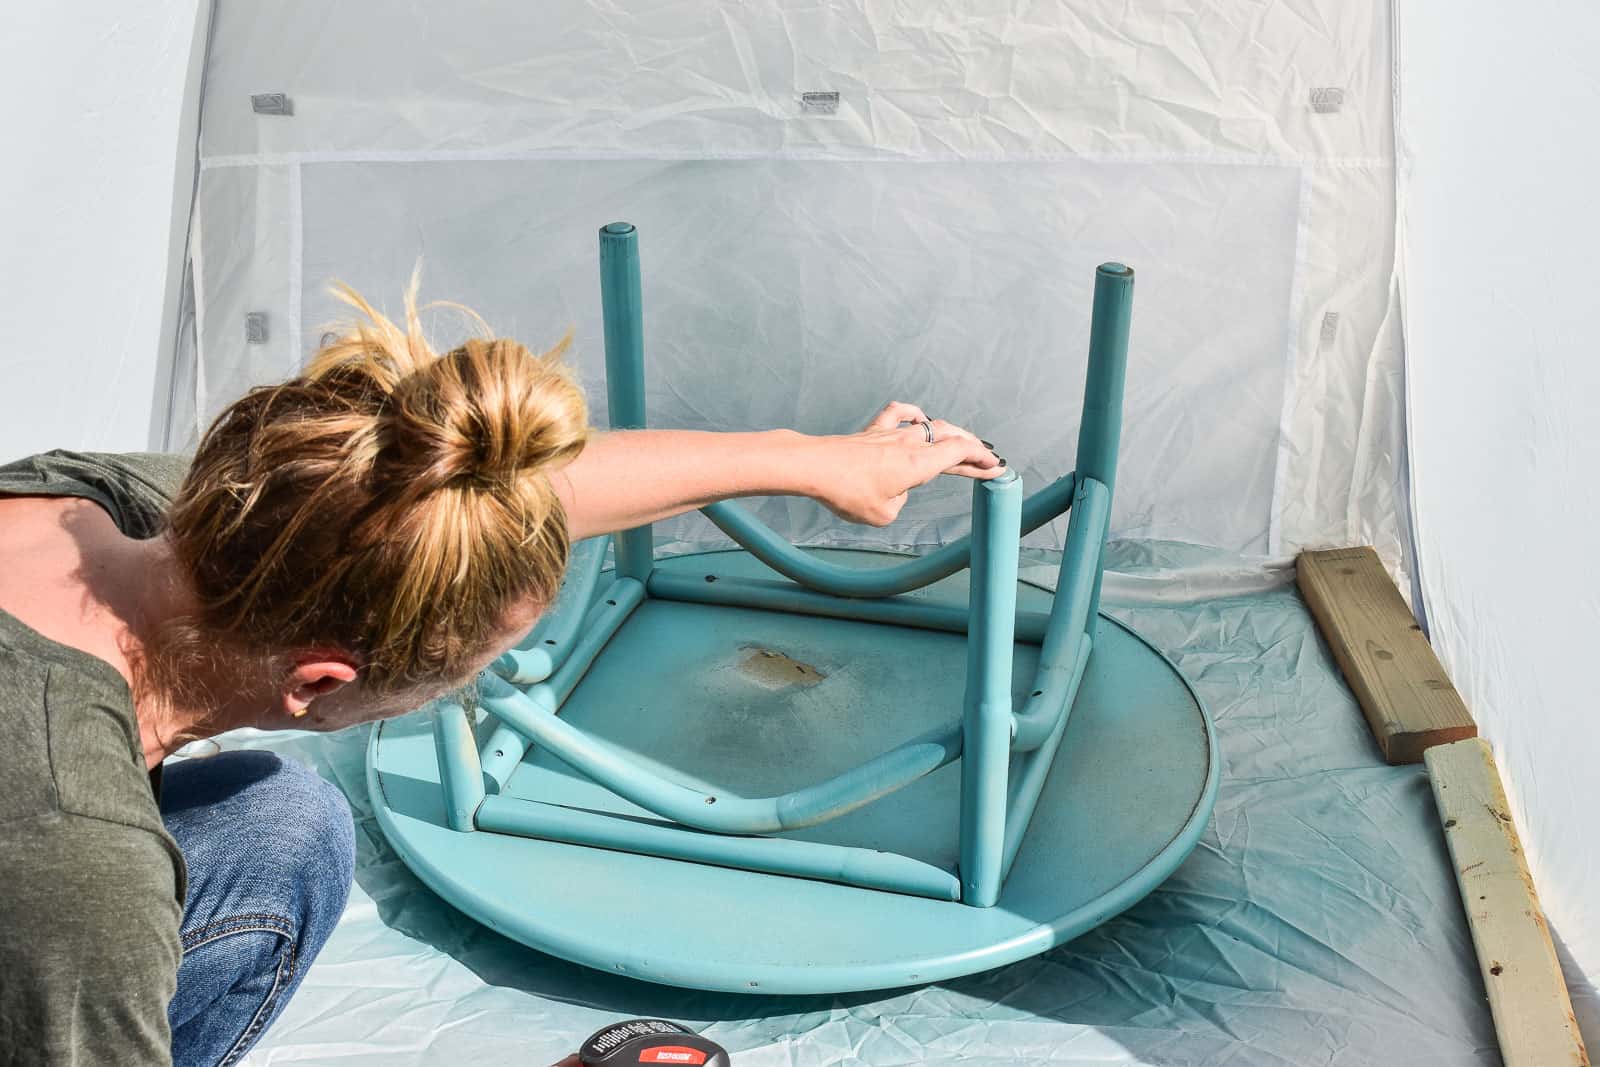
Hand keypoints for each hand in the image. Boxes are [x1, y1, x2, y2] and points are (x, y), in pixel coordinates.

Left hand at [808, 401, 1005, 526]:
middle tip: (988, 459)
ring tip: (963, 440)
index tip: (996, 467)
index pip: (960, 454)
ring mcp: (891, 433)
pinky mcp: (872, 430)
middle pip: (951, 438)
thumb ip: (899, 501)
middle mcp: (910, 444)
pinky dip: (915, 414)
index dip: (982, 460)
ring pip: (931, 426)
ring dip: (950, 434)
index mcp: (919, 464)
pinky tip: (921, 418)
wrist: (815, 467)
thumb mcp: (884, 514)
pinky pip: (899, 413)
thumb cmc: (847, 493)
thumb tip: (895, 490)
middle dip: (974, 448)